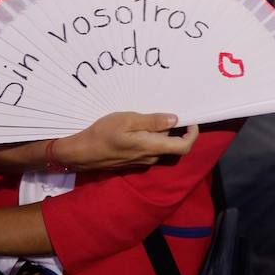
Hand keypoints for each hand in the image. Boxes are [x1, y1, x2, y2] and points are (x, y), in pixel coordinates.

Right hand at [55, 112, 197, 170]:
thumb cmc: (103, 133)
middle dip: (176, 130)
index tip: (190, 120)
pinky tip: (140, 127)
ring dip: (163, 133)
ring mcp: (142, 162)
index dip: (193, 134)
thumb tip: (175, 120)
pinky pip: (151, 150)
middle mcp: (151, 158)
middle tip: (168, 112)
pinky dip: (153, 138)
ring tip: (151, 117)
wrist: (81, 153)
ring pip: (162, 147)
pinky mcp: (134, 161)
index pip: (183, 147)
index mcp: (151, 147)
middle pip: (173, 145)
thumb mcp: (127, 120)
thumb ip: (152, 121)